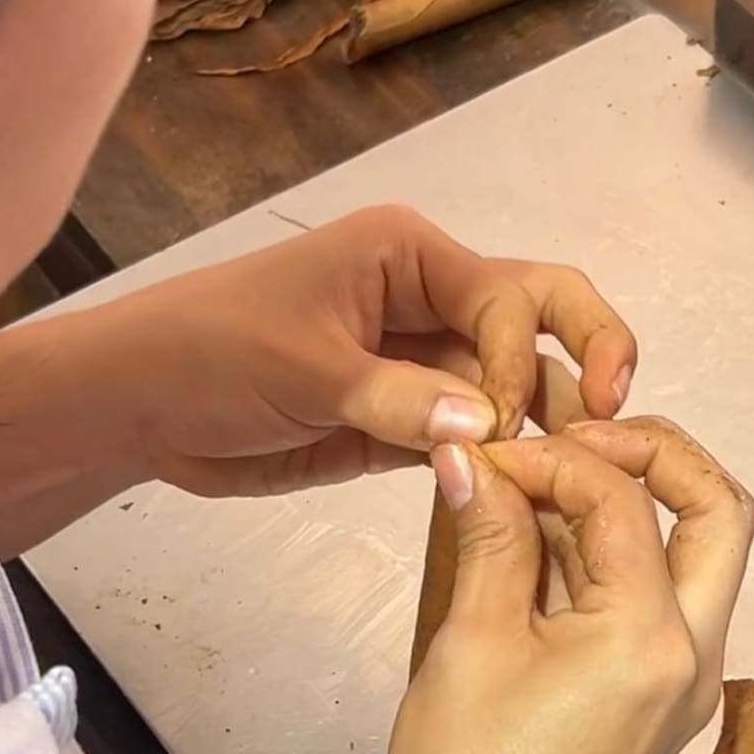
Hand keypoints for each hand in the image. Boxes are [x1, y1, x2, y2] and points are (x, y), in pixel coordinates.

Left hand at [90, 205, 635, 495]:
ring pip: (514, 386)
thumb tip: (489, 427)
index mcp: (410, 257)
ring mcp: (421, 365)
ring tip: (579, 479)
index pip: (509, 296)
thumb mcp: (303, 367)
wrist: (138, 405)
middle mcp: (430, 302)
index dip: (524, 358)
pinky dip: (503, 463)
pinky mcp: (404, 423)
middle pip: (537, 320)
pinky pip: (473, 437)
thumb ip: (397, 398)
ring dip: (547, 424)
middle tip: (615, 422)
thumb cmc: (210, 352)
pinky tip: (529, 496)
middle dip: (584, 360)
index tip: (506, 423)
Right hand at [374, 419, 753, 753]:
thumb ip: (487, 535)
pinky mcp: (662, 703)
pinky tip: (547, 545)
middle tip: (572, 437)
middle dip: (654, 454)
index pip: (623, 500)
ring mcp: (688, 683)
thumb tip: (468, 454)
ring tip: (544, 485)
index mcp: (653, 639)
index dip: (551, 457)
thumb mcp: (470, 644)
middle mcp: (697, 655)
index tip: (485, 456)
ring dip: (636, 503)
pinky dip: (619, 556)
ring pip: (700, 555)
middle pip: (719, 512)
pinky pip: (664, 601)